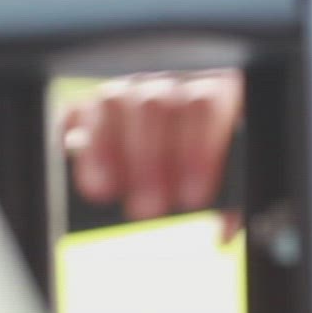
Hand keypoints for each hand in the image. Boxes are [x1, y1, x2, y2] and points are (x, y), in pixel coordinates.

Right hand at [61, 70, 242, 232]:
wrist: (188, 148)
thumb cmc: (220, 160)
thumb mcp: (233, 175)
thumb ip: (231, 200)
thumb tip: (221, 232)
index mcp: (216, 86)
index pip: (207, 104)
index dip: (199, 151)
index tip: (194, 199)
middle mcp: (171, 79)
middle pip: (157, 104)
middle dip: (150, 158)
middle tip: (148, 209)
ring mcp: (130, 86)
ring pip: (115, 100)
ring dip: (108, 150)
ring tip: (107, 193)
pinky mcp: (94, 105)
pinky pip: (78, 111)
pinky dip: (79, 140)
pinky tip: (82, 172)